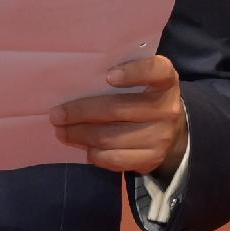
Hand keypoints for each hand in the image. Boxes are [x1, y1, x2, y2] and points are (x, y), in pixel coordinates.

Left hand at [51, 54, 188, 175]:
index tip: (108, 76)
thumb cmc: (144, 98)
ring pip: (112, 137)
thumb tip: (73, 86)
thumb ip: (118, 77)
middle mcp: (168, 108)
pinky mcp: (152, 159)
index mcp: (165, 80)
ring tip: (62, 132)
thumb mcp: (141, 81)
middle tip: (57, 115)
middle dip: (81, 112)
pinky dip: (95, 154)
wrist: (172, 132)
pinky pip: (116, 159)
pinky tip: (84, 147)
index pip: (155, 71)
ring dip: (81, 135)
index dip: (133, 73)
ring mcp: (162, 136)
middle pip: (118, 110)